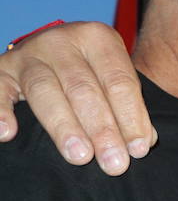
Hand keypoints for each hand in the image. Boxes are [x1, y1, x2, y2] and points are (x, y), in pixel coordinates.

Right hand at [0, 21, 153, 173]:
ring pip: (45, 91)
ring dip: (64, 127)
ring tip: (80, 157)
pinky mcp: (1, 69)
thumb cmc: (93, 74)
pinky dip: (0, 111)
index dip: (131, 117)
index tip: (138, 150)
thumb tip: (141, 144)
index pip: (119, 81)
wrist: (56, 53)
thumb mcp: (114, 80)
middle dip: (102, 129)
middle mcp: (61, 41)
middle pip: (84, 88)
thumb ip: (130, 108)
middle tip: (114, 163)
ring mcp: (28, 54)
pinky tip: (7, 134)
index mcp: (98, 38)